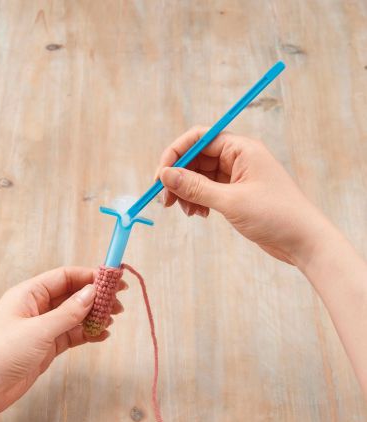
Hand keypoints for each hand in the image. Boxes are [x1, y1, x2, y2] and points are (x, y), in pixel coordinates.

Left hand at [0, 266, 125, 414]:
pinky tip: (103, 334)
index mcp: (30, 293)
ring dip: (94, 316)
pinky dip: (88, 333)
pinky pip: (72, 334)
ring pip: (75, 315)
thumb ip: (68, 311)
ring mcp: (43, 327)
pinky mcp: (46, 346)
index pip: (65, 277)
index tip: (112, 279)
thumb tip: (92, 292)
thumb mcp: (39, 329)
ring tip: (113, 318)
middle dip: (96, 297)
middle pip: (73, 295)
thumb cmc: (1, 352)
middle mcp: (37, 307)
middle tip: (119, 301)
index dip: (89, 276)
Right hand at [156, 127, 328, 264]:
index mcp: (241, 149)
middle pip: (196, 158)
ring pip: (200, 176)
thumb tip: (165, 175)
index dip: (176, 154)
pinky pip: (208, 190)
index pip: (199, 138)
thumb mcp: (231, 201)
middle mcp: (238, 158)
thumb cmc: (275, 215)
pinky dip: (198, 200)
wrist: (303, 241)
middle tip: (166, 200)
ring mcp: (237, 176)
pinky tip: (199, 214)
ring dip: (187, 192)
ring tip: (187, 212)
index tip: (161, 175)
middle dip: (179, 178)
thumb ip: (196, 187)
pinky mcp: (236, 193)